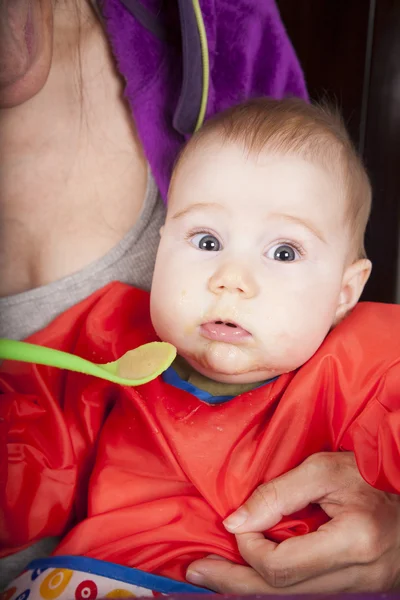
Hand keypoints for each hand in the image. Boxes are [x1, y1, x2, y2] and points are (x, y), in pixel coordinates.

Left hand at [187, 452, 399, 592]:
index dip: (249, 548)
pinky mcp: (351, 592)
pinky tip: (249, 574)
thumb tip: (234, 522)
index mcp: (351, 544)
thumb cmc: (371, 479)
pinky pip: (302, 594)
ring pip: (289, 599)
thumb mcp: (325, 470)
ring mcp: (355, 592)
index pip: (280, 566)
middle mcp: (355, 579)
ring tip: (214, 575)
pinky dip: (270, 585)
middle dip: (232, 582)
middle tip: (196, 572)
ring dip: (247, 587)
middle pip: (279, 594)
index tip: (237, 523)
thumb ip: (278, 493)